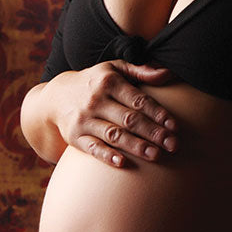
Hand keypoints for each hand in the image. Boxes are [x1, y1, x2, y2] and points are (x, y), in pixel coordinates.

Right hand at [44, 60, 177, 166]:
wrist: (56, 96)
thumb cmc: (95, 82)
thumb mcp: (114, 68)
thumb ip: (140, 71)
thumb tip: (167, 74)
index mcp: (109, 81)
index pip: (138, 100)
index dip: (158, 113)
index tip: (174, 126)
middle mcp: (96, 100)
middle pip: (129, 119)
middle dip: (153, 132)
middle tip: (173, 145)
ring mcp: (84, 119)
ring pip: (114, 135)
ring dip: (136, 146)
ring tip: (156, 155)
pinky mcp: (74, 137)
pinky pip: (93, 148)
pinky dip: (107, 155)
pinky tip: (122, 163)